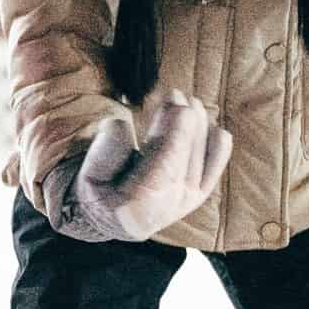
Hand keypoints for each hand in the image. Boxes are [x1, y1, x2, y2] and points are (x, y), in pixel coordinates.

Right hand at [52, 94, 232, 242]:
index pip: (163, 169)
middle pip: (185, 159)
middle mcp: (167, 207)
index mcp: (137, 206)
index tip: (177, 105)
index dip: (174, 135)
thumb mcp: (90, 174)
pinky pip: (216, 164)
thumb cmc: (100, 189)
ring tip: (186, 100)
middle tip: (174, 94)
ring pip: (203, 159)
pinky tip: (209, 122)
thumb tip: (120, 124)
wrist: (115, 215)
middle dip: (184, 122)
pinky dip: (217, 142)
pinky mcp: (199, 193)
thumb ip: (104, 153)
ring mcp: (187, 201)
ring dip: (198, 124)